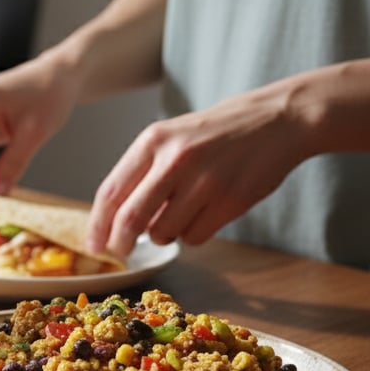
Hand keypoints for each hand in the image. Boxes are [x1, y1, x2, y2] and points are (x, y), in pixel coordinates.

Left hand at [85, 85, 308, 258]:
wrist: (278, 119)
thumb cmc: (215, 133)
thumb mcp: (171, 138)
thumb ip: (143, 172)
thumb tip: (114, 221)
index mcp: (152, 141)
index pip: (110, 192)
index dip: (97, 226)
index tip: (93, 246)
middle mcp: (175, 159)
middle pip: (130, 219)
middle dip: (120, 243)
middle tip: (121, 251)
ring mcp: (205, 181)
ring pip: (162, 233)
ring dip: (163, 234)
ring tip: (179, 213)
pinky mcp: (231, 200)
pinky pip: (194, 237)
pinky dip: (191, 235)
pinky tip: (203, 214)